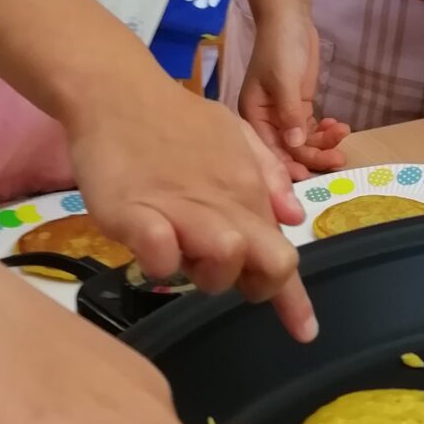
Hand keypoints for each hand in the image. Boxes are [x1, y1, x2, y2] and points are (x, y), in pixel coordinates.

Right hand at [66, 79, 316, 343]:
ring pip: (223, 259)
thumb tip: (294, 217)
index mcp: (245, 191)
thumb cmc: (176, 120)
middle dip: (255, 287)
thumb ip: (266, 175)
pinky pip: (159, 252)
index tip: (305, 333)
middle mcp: (221, 203)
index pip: (282, 254)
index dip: (294, 301)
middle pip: (267, 264)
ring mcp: (178, 208)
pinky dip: (159, 260)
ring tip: (180, 249)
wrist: (118, 91)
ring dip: (206, 271)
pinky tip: (148, 242)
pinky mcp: (132, 210)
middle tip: (220, 270)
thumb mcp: (234, 136)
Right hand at [240, 9, 350, 180]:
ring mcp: (284, 115)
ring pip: (303, 140)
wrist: (290, 20)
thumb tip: (295, 144)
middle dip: (313, 155)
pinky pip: (312, 128)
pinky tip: (339, 126)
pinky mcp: (299, 107)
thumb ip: (289, 113)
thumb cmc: (280, 48)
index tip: (310, 175)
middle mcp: (266, 120)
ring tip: (343, 134)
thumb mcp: (284, 79)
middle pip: (289, 149)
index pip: (269, 149)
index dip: (288, 164)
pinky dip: (325, 130)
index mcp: (253, 115)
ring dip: (323, 142)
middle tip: (339, 158)